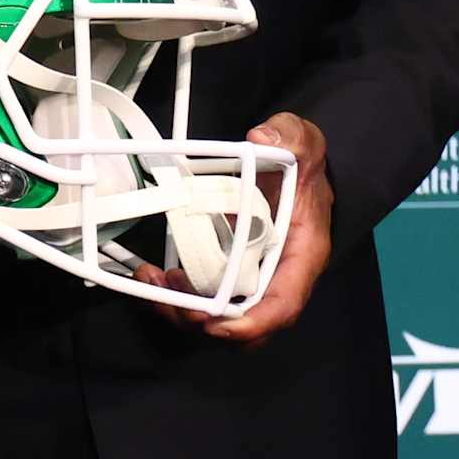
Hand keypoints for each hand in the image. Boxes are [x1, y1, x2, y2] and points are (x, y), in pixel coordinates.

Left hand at [136, 111, 331, 342]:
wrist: (296, 170)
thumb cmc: (302, 166)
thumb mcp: (303, 142)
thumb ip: (290, 135)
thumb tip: (262, 138)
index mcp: (301, 255)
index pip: (283, 305)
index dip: (252, 323)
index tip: (215, 324)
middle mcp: (277, 275)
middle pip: (246, 323)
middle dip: (204, 321)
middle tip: (169, 298)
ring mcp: (251, 275)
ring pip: (220, 315)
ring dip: (183, 309)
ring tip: (154, 279)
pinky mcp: (229, 270)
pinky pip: (205, 295)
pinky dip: (177, 294)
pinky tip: (154, 273)